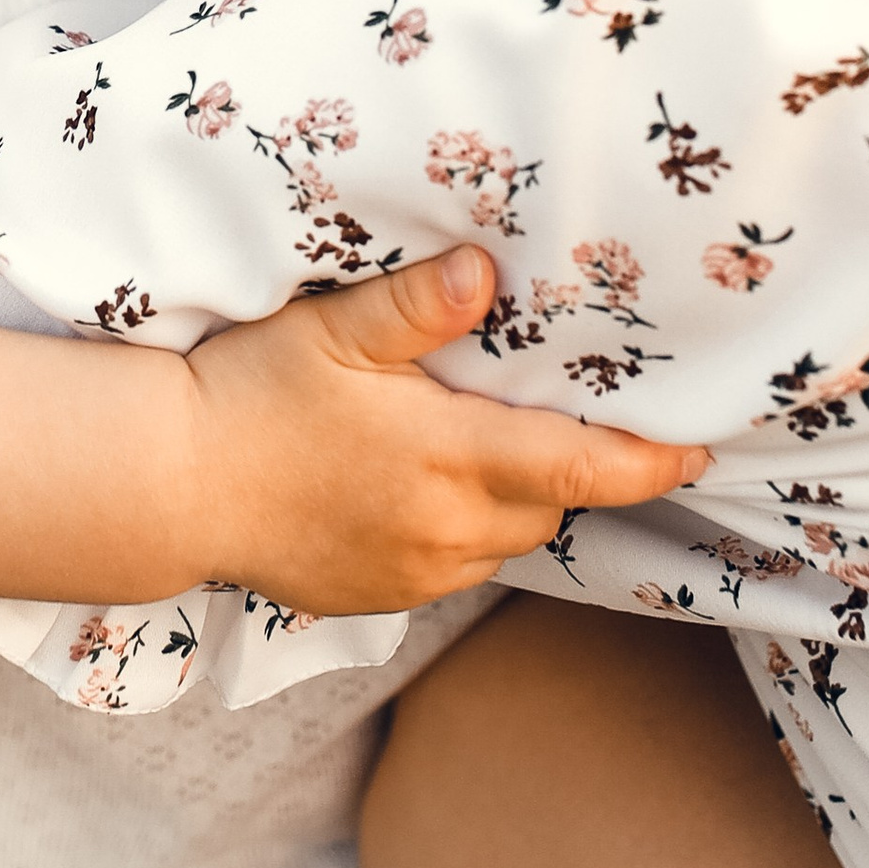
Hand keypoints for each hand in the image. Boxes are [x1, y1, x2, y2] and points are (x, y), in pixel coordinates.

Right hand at [186, 245, 709, 612]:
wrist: (171, 483)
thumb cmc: (251, 392)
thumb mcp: (332, 328)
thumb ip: (418, 305)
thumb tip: (487, 271)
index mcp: (445, 457)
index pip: (579, 466)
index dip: (648, 460)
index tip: (697, 446)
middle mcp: (443, 527)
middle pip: (550, 501)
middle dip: (574, 463)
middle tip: (576, 411)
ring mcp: (411, 571)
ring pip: (507, 538)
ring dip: (520, 495)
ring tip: (500, 441)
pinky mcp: (379, 596)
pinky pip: (457, 564)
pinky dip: (470, 527)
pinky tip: (436, 485)